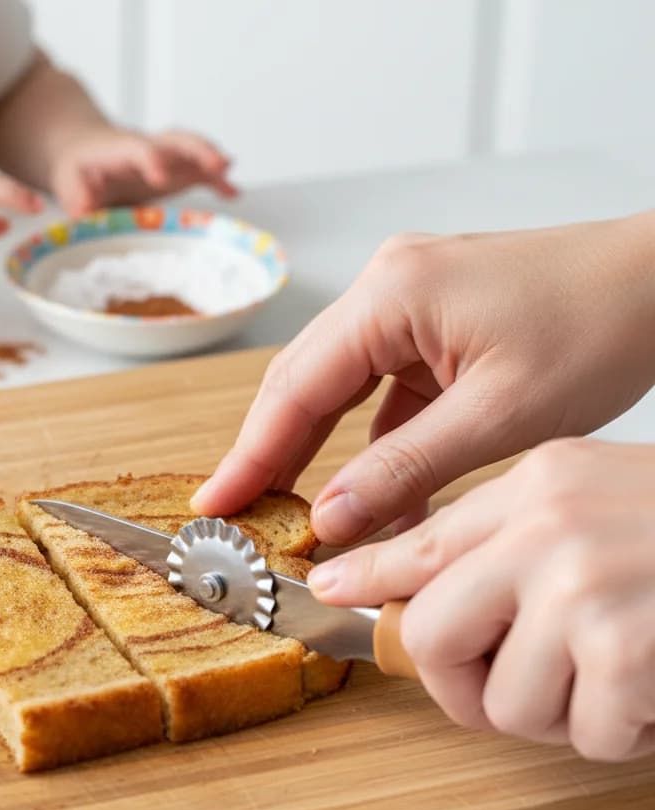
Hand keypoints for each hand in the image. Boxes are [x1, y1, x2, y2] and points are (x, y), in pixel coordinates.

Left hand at [51, 128, 237, 215]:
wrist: (84, 150)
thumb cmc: (76, 168)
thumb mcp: (67, 180)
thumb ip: (76, 193)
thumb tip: (84, 207)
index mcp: (119, 149)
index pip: (138, 149)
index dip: (151, 160)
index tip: (160, 177)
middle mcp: (147, 147)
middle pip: (175, 140)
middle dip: (196, 150)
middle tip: (215, 163)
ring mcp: (164, 157)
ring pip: (191, 149)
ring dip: (211, 159)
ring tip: (229, 172)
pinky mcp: (174, 170)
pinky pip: (198, 171)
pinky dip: (217, 181)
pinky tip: (234, 193)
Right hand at [192, 216, 654, 543]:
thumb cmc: (602, 325)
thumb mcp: (500, 415)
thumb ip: (404, 467)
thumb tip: (331, 516)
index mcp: (391, 295)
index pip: (295, 386)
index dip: (249, 454)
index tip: (214, 504)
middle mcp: (386, 288)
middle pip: (303, 382)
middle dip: (269, 453)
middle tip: (238, 515)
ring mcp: (407, 304)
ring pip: (336, 388)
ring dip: (315, 449)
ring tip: (287, 510)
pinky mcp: (430, 327)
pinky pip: (381, 391)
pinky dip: (370, 442)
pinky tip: (369, 492)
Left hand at [308, 439, 654, 760]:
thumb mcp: (599, 497)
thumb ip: (519, 537)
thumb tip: (448, 594)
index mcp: (537, 486)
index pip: (423, 544)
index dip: (367, 578)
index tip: (328, 593)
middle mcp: (544, 528)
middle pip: (431, 636)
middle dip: (463, 687)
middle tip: (511, 694)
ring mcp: (578, 586)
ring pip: (506, 704)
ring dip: (560, 717)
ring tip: (616, 683)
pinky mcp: (623, 648)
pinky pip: (586, 735)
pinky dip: (622, 734)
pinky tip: (653, 694)